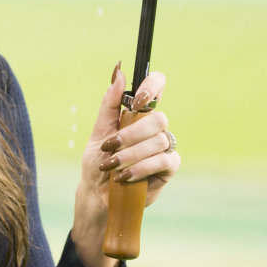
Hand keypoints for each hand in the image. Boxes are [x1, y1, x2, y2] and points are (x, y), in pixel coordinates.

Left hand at [71, 64, 178, 266]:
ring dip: (131, 153)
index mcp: (138, 112)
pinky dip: (142, 167)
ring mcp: (163, 146)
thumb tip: (119, 72)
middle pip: (158, 118)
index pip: (156, 85)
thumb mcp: (98, 130)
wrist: (97, 194)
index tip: (136, 99)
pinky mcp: (168, 168)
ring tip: (112, 165)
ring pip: (158, 140)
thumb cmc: (98, 161)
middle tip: (111, 145)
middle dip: (132, 133)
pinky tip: (125, 176)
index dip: (152, 86)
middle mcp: (154, 127)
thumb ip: (110, 103)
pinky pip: (164, 161)